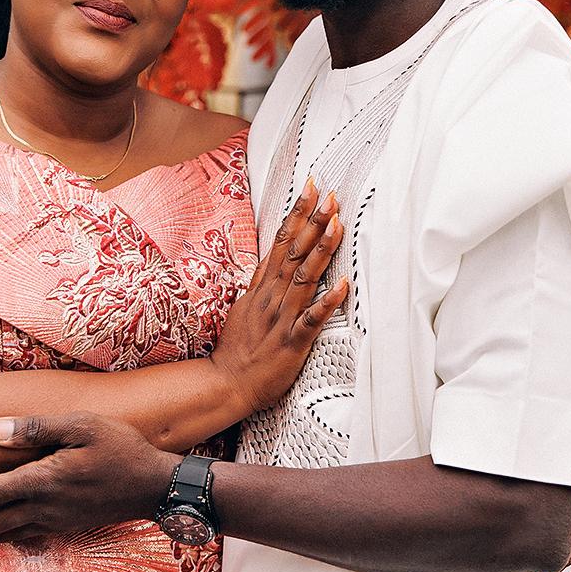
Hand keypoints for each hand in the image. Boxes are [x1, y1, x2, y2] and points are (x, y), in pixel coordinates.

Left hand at [0, 412, 178, 544]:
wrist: (154, 486)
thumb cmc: (120, 448)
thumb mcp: (81, 425)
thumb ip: (35, 428)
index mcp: (41, 482)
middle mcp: (42, 508)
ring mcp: (53, 523)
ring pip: (1, 533)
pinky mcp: (64, 529)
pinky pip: (22, 537)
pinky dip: (1, 531)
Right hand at [209, 178, 348, 417]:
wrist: (227, 383)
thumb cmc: (239, 347)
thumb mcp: (245, 305)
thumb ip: (261, 280)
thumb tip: (272, 256)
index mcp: (262, 287)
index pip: (281, 241)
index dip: (297, 214)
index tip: (311, 188)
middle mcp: (272, 297)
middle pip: (294, 252)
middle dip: (313, 222)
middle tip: (330, 196)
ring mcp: (281, 318)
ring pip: (303, 278)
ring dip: (321, 251)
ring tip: (337, 225)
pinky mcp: (291, 342)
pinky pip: (311, 320)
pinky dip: (326, 303)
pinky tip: (343, 286)